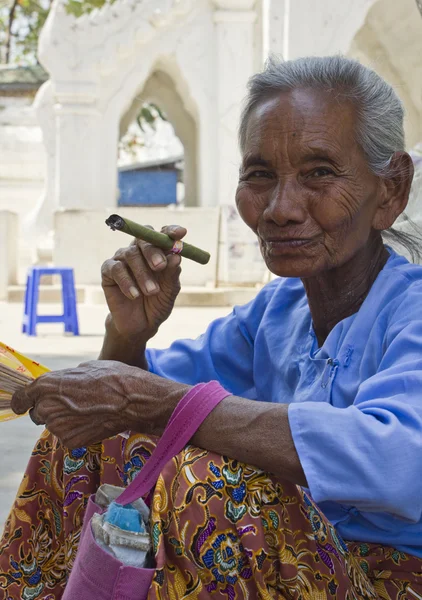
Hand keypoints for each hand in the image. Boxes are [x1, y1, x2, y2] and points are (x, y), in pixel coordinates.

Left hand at [11, 361, 189, 448]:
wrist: (134, 401)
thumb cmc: (114, 378)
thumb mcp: (87, 368)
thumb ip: (67, 379)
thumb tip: (64, 385)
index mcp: (48, 385)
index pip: (20, 398)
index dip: (21, 401)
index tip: (22, 404)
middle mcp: (48, 407)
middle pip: (37, 413)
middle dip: (49, 410)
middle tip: (72, 404)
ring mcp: (58, 427)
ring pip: (53, 425)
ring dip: (65, 420)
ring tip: (88, 412)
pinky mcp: (71, 442)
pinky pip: (67, 436)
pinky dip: (76, 431)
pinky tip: (93, 422)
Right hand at [101, 225, 185, 341]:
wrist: (140, 325)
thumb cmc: (157, 304)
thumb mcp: (170, 291)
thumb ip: (172, 274)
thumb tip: (176, 257)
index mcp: (157, 252)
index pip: (163, 234)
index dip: (171, 231)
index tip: (180, 233)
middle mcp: (139, 251)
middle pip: (144, 239)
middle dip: (153, 251)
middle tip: (160, 266)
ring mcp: (122, 259)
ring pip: (130, 254)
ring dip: (143, 274)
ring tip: (151, 292)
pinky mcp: (108, 271)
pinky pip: (116, 269)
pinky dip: (127, 282)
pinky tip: (134, 296)